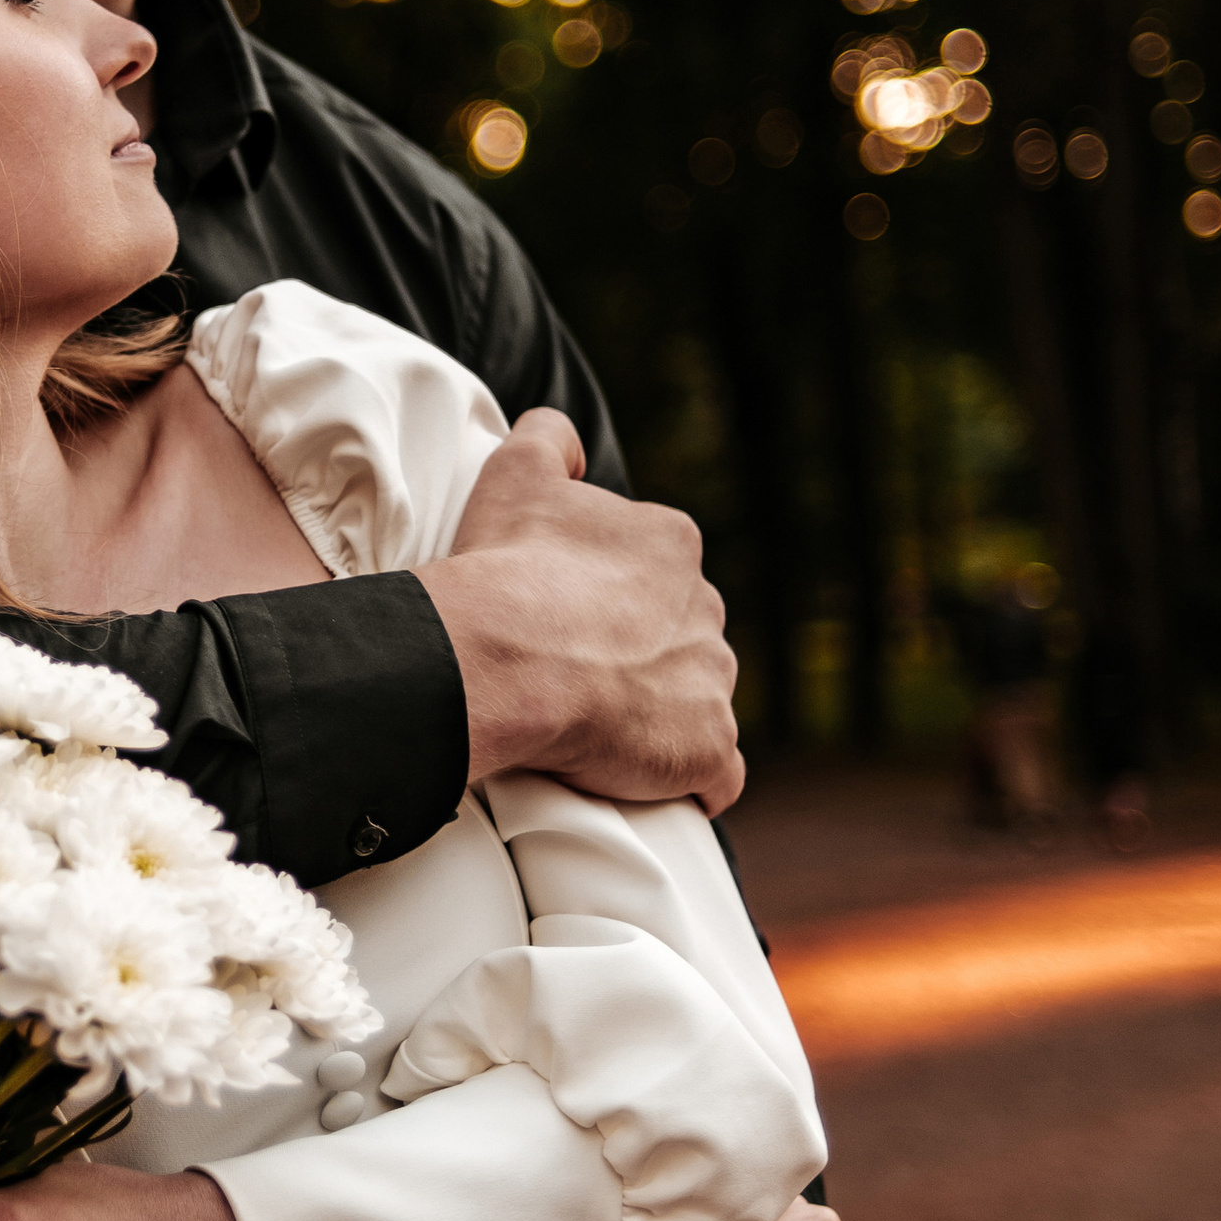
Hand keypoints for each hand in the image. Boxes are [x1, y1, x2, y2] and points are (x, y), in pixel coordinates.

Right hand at [417, 413, 742, 812]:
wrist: (503, 656)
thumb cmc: (503, 568)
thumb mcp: (515, 473)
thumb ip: (547, 439)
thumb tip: (562, 435)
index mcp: (671, 544)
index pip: (658, 576)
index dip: (614, 604)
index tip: (571, 625)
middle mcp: (706, 610)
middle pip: (684, 639)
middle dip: (645, 660)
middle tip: (579, 681)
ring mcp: (713, 683)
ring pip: (699, 703)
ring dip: (663, 720)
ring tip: (600, 737)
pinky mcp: (707, 748)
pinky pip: (717, 774)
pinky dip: (693, 782)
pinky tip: (653, 785)